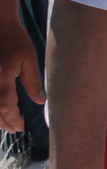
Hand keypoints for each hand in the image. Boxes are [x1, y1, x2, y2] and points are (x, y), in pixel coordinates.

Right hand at [0, 14, 42, 132]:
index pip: (6, 106)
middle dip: (3, 122)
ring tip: (7, 122)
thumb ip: (32, 82)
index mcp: (3, 78)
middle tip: (14, 128)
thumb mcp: (28, 59)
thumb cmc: (15, 40)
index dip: (13, 119)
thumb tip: (40, 102)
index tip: (20, 127)